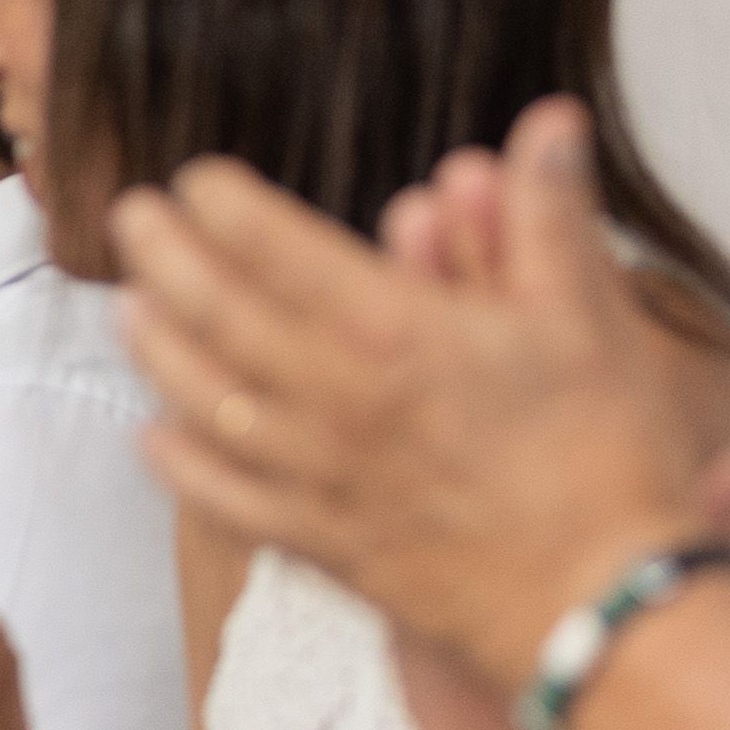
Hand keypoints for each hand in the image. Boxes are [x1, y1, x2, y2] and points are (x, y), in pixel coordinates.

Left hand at [110, 97, 710, 691]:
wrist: (598, 605)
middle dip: (167, 260)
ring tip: (125, 310)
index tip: (194, 179)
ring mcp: (317, 479)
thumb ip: (550, 217)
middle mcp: (335, 404)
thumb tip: (545, 124)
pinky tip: (150, 437)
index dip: (229, 210)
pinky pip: (226, 500)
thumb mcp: (589, 319)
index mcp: (395, 337)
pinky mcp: (321, 544)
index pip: (282, 254)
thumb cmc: (604, 459)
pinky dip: (180, 466)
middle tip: (129, 217)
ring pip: (207, 404)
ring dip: (158, 352)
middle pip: (222, 319)